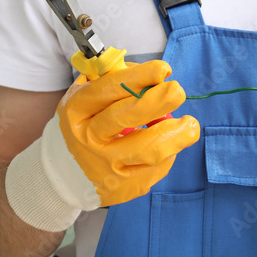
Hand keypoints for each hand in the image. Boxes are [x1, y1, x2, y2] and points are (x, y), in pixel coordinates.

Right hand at [55, 59, 199, 207]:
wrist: (67, 174)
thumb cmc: (85, 125)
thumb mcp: (86, 97)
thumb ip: (114, 80)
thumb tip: (153, 74)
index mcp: (77, 111)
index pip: (109, 89)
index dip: (139, 78)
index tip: (163, 69)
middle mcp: (88, 140)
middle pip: (127, 118)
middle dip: (158, 101)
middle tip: (177, 91)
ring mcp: (106, 167)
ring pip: (150, 150)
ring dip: (176, 135)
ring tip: (189, 124)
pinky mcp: (124, 188)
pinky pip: (157, 168)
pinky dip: (169, 152)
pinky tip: (170, 143)